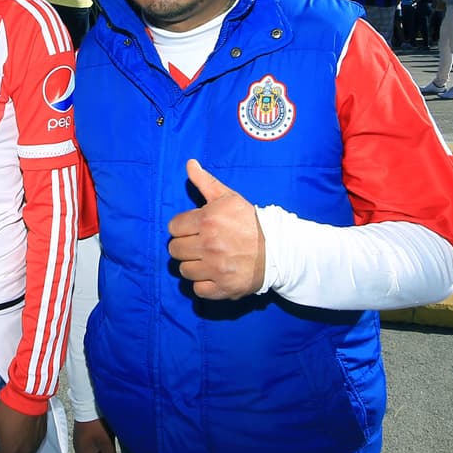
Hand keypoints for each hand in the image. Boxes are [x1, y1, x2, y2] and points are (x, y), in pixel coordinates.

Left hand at [167, 160, 265, 299]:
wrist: (278, 249)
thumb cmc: (250, 221)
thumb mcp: (228, 198)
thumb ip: (205, 182)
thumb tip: (189, 163)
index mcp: (207, 221)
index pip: (173, 227)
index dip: (183, 227)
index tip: (194, 229)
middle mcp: (208, 245)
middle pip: (175, 249)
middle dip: (185, 245)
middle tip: (199, 244)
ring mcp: (214, 268)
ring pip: (184, 270)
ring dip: (193, 265)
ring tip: (207, 259)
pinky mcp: (222, 287)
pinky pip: (197, 289)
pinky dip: (203, 284)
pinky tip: (213, 274)